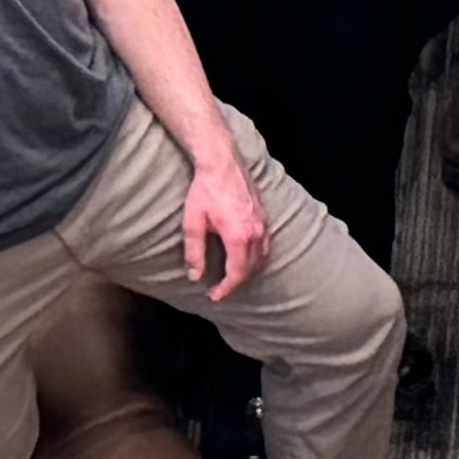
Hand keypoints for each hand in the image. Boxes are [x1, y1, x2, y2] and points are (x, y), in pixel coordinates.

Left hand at [177, 143, 273, 298]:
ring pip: (262, 256)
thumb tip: (195, 276)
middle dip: (236, 282)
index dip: (226, 288)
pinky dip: (256, 256)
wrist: (222, 162)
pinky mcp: (264, 215)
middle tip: (220, 289)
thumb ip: (195, 252)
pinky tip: (244, 256)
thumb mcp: (193, 223)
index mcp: (238, 235)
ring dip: (248, 270)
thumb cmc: (205, 190)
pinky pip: (266, 244)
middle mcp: (256, 231)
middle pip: (251, 267)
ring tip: (232, 276)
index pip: (237, 272)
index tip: (214, 296)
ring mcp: (263, 222)